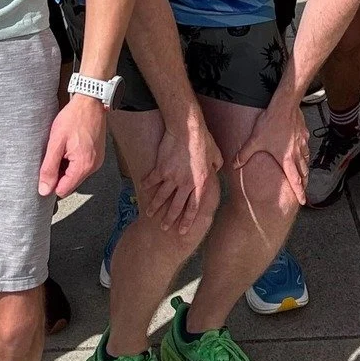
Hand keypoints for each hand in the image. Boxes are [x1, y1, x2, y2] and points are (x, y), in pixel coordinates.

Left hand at [38, 94, 106, 198]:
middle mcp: (93, 167)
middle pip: (70, 183)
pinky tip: (71, 145)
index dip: (52, 182)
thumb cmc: (74, 118)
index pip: (63, 190)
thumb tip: (44, 189)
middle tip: (56, 153)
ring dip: (67, 165)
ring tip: (64, 147)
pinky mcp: (98, 155)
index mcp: (83, 166)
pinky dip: (74, 159)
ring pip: (76, 174)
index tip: (48, 167)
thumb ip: (49, 168)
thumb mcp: (56, 142)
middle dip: (60, 172)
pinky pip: (83, 165)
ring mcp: (97, 160)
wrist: (91, 101)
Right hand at [141, 110, 221, 232]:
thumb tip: (217, 169)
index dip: (188, 220)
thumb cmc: (203, 140)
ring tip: (150, 214)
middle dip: (170, 219)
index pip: (194, 207)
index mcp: (201, 183)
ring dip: (155, 207)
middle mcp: (186, 184)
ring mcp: (172, 177)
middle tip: (164, 228)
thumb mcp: (216, 153)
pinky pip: (151, 180)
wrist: (187, 129)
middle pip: (176, 207)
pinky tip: (142, 189)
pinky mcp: (160, 169)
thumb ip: (217, 165)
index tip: (182, 231)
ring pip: (162, 197)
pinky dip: (146, 185)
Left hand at [234, 100, 309, 205]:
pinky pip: (306, 147)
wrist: (285, 104)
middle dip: (304, 182)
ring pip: (306, 160)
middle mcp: (297, 153)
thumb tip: (234, 165)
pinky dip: (305, 153)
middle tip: (304, 189)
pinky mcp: (303, 133)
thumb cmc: (271, 123)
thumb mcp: (255, 140)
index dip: (300, 192)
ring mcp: (302, 143)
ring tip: (304, 173)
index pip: (295, 180)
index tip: (303, 200)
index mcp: (287, 159)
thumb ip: (244, 154)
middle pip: (303, 172)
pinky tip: (302, 150)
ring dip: (305, 168)